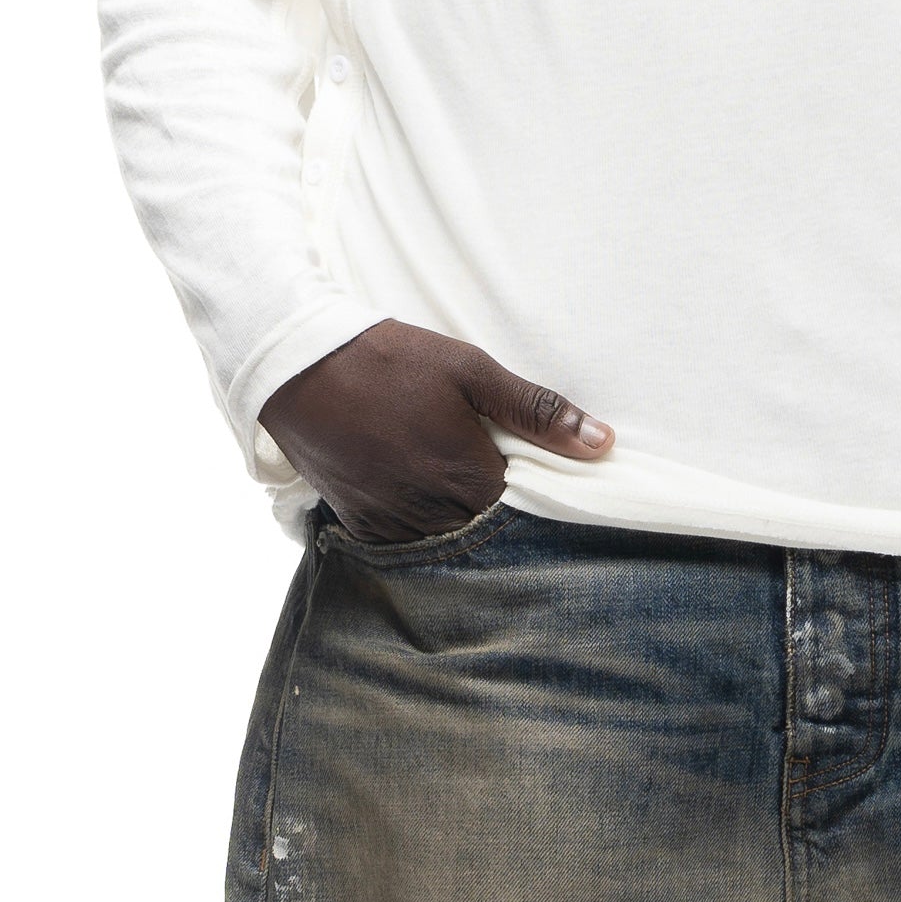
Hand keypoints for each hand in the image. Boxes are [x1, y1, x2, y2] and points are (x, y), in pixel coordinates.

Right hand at [261, 320, 611, 549]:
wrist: (298, 368)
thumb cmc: (391, 361)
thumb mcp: (471, 370)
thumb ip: (538, 412)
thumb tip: (602, 443)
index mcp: (470, 478)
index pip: (524, 507)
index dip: (526, 484)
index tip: (514, 457)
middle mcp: (433, 513)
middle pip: (483, 526)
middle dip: (488, 501)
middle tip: (473, 458)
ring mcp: (393, 523)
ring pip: (443, 536)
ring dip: (450, 512)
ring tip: (439, 468)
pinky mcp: (360, 525)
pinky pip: (401, 540)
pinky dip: (413, 518)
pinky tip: (408, 482)